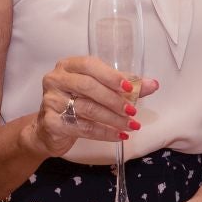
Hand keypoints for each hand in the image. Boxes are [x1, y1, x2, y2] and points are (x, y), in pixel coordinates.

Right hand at [22, 56, 158, 158]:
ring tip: (131, 125)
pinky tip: (119, 136)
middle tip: (133, 111)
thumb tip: (153, 84)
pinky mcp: (52, 122)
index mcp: (68, 66)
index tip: (130, 88)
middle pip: (88, 86)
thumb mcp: (98, 91)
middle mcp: (56, 80)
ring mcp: (51, 101)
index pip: (90, 65)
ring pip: (87, 108)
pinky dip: (104, 132)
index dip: (111, 76)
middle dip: (114, 100)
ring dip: (113, 118)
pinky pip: (83, 127)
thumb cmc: (75, 104)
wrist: (48, 130)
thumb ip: (124, 86)